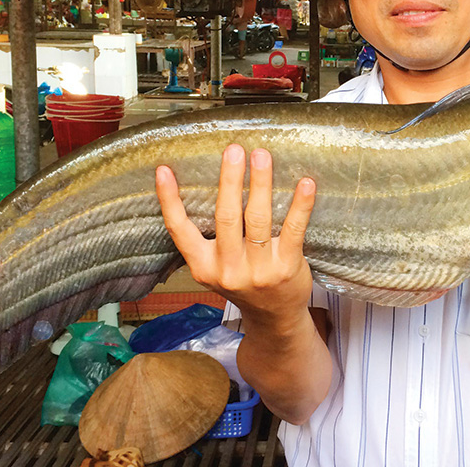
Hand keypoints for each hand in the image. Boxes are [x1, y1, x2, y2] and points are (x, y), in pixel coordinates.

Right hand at [155, 145, 316, 321]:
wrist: (275, 319)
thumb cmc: (245, 283)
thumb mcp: (216, 268)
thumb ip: (209, 238)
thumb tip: (212, 184)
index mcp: (203, 266)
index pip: (180, 229)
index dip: (169, 200)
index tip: (164, 170)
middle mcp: (228, 269)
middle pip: (226, 216)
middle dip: (229, 179)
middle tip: (234, 150)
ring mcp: (258, 270)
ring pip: (257, 218)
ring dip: (260, 183)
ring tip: (262, 156)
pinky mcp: (286, 267)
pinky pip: (293, 229)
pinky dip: (300, 205)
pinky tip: (305, 184)